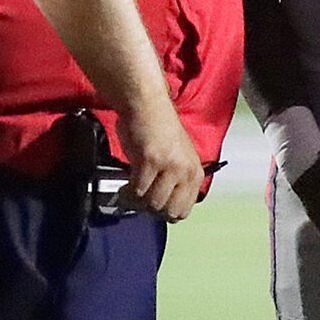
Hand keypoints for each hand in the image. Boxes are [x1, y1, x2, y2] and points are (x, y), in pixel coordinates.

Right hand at [118, 102, 204, 222]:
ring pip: (152, 203)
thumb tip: (162, 206)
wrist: (147, 106)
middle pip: (168, 211)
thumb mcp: (177, 159)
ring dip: (137, 202)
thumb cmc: (158, 131)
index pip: (184, 211)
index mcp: (195, 173)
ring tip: (128, 194)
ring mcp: (169, 166)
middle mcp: (186, 171)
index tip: (151, 207)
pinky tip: (124, 186)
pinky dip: (128, 192)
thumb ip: (175, 181)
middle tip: (138, 201)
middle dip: (150, 210)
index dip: (164, 213)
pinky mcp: (150, 161)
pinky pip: (138, 190)